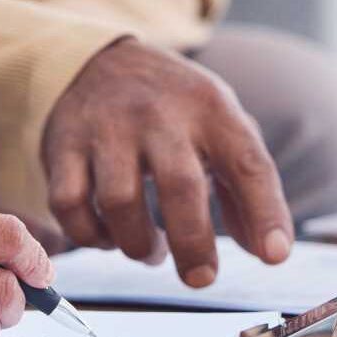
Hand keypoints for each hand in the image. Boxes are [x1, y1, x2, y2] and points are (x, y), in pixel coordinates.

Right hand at [43, 38, 290, 286]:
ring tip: (152, 250)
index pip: (247, 162)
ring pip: (119, 201)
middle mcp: (158, 113)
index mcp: (209, 108)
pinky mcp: (62, 144)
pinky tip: (108, 237)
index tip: (274, 256)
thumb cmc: (172, 108)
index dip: (265, 212)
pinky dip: (89, 235)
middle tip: (200, 277)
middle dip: (193, 244)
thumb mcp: (219, 127)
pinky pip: (69, 204)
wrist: (97, 59)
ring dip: (138, 244)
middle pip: (180, 185)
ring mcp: (105, 127)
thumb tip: (267, 253)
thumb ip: (246, 187)